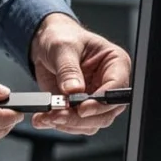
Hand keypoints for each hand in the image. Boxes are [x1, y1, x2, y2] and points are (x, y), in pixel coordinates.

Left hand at [29, 13, 131, 134]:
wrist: (45, 42)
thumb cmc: (61, 36)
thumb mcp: (63, 47)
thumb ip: (68, 70)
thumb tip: (73, 90)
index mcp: (115, 64)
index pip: (116, 89)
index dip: (101, 102)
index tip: (82, 108)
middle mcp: (108, 84)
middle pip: (105, 112)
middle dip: (81, 118)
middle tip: (59, 116)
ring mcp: (94, 98)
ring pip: (91, 123)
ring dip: (68, 124)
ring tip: (47, 117)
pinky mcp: (79, 107)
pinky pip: (75, 124)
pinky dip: (59, 124)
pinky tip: (45, 118)